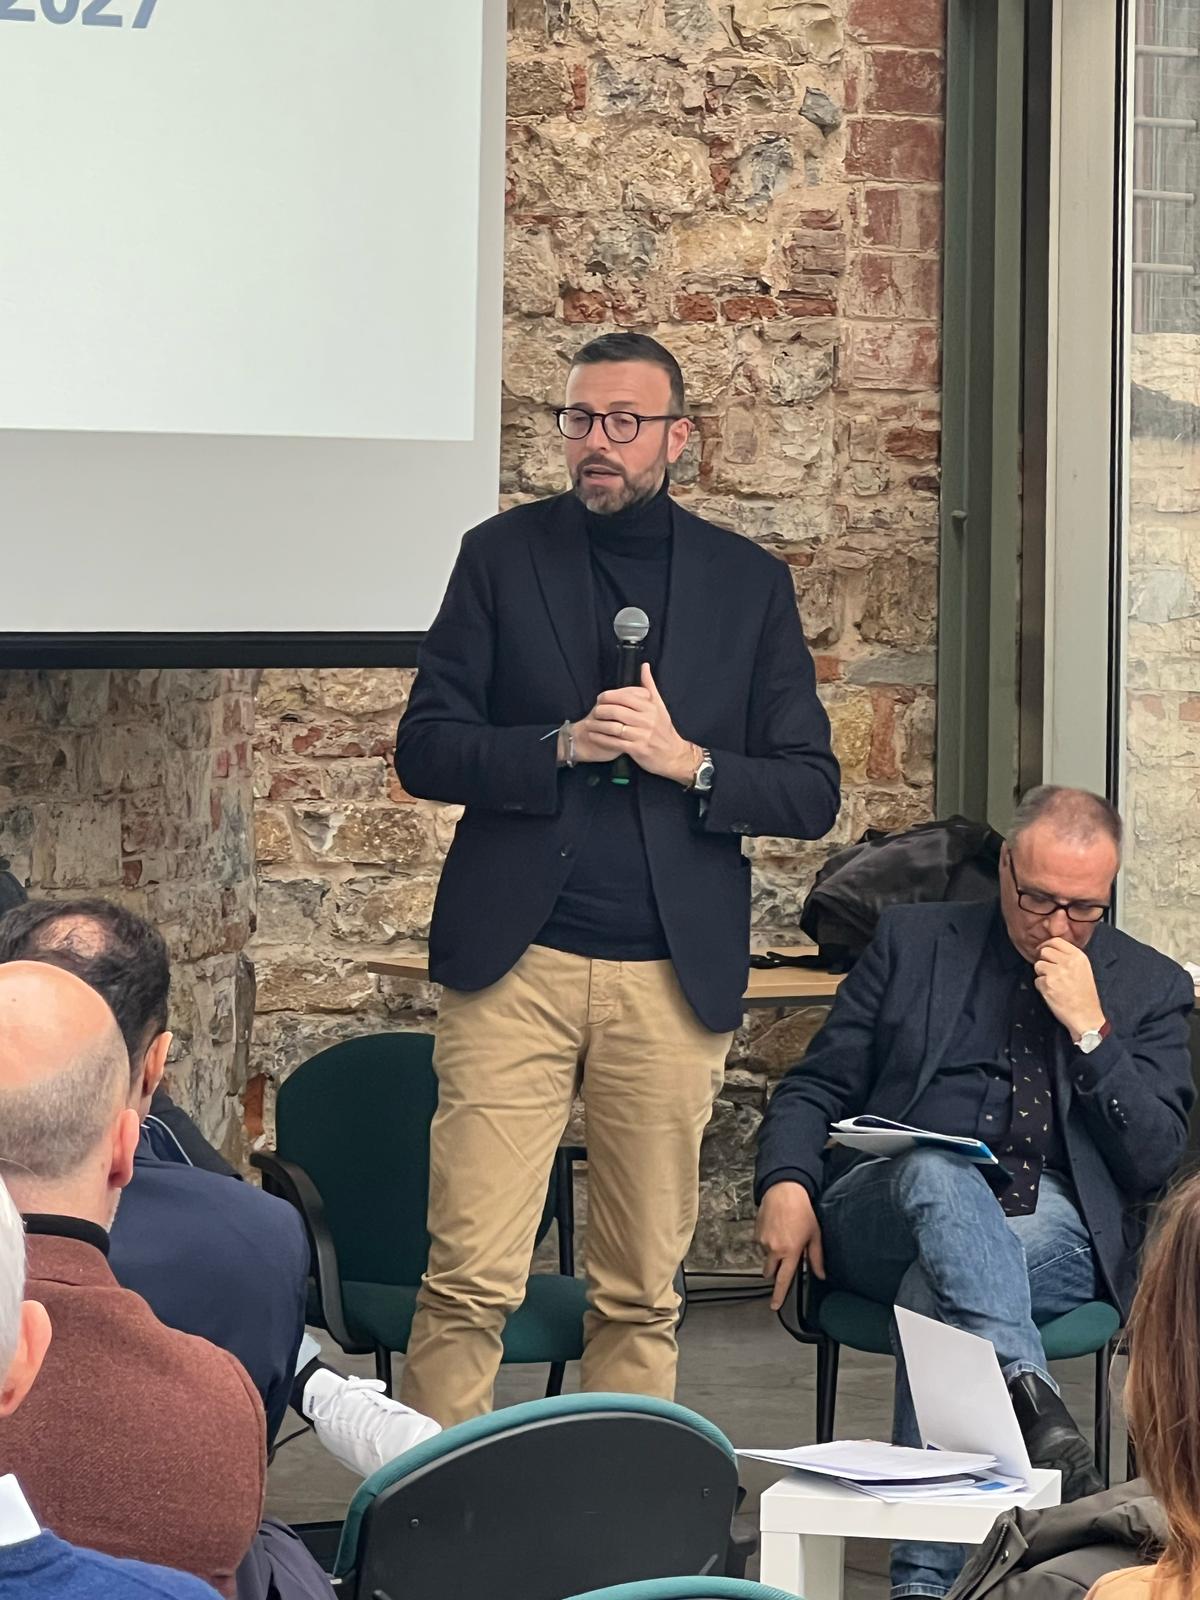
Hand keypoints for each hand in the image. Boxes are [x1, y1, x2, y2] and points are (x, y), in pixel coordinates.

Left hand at [573, 663, 695, 783]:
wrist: (673, 755)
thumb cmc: (663, 729)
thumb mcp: (659, 706)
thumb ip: (649, 686)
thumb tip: (644, 666)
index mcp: (650, 707)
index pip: (625, 697)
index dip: (609, 696)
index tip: (600, 698)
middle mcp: (647, 720)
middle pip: (617, 711)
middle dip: (601, 710)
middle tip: (594, 711)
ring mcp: (642, 736)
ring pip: (614, 727)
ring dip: (599, 725)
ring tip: (589, 723)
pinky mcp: (637, 749)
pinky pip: (615, 743)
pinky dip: (602, 739)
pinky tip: (594, 736)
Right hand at [756, 1181, 824, 1311]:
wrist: (784, 1191)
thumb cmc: (802, 1211)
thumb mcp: (814, 1234)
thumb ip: (816, 1258)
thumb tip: (821, 1275)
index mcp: (790, 1251)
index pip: (783, 1280)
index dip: (779, 1295)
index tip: (775, 1305)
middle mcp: (774, 1248)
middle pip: (770, 1272)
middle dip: (776, 1272)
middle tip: (785, 1259)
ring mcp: (763, 1241)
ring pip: (767, 1257)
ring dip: (774, 1253)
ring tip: (784, 1236)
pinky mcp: (756, 1233)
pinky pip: (762, 1245)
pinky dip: (768, 1242)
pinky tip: (777, 1230)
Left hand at [1034, 937, 1104, 1040]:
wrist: (1086, 1015)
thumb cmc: (1085, 995)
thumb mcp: (1083, 970)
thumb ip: (1069, 958)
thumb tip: (1051, 949)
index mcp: (1078, 957)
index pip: (1056, 941)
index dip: (1047, 945)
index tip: (1044, 950)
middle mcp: (1067, 962)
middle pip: (1044, 951)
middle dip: (1043, 960)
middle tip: (1048, 969)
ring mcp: (1056, 973)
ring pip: (1038, 965)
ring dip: (1041, 974)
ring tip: (1053, 982)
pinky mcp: (1047, 985)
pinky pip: (1037, 980)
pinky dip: (1041, 986)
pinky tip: (1052, 992)